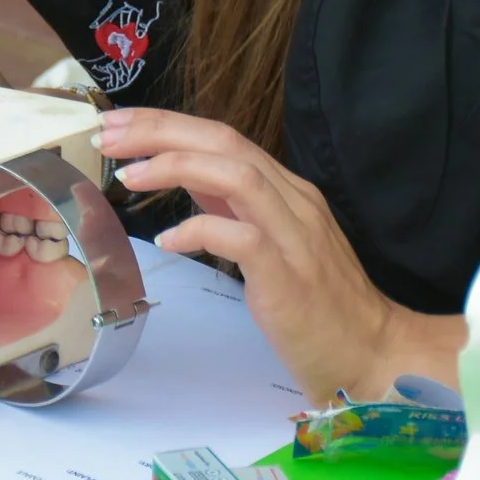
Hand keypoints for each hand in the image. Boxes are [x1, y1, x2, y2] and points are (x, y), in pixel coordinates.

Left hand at [96, 106, 461, 403]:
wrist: (372, 355)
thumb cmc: (317, 305)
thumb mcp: (272, 239)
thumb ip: (231, 203)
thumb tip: (182, 172)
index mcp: (288, 191)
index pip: (223, 137)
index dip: (167, 124)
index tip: (118, 124)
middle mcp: (295, 203)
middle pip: (225, 143)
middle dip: (160, 131)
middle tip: (107, 135)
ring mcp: (295, 238)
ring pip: (237, 176)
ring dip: (176, 167)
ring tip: (128, 176)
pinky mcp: (289, 278)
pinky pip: (241, 239)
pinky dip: (199, 230)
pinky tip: (168, 242)